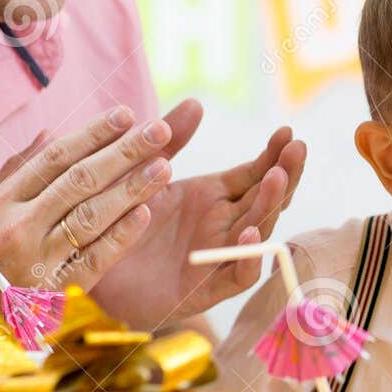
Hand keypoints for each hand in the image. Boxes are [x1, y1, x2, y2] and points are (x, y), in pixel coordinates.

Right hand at [0, 105, 178, 338]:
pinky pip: (93, 260)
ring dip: (131, 189)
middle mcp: (18, 226)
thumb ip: (19, 171)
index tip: (126, 114)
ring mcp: (36, 260)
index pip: (55, 158)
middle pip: (79, 180)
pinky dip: (120, 237)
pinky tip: (145, 214)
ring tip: (164, 167)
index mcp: (4, 201)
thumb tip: (51, 133)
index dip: (93, 134)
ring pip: (90, 216)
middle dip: (123, 152)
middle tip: (159, 130)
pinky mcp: (55, 292)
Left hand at [90, 99, 306, 329]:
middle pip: (265, 198)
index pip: (255, 173)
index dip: (273, 154)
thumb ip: (171, 142)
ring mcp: (218, 255)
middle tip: (297, 148)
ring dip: (270, 206)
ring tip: (277, 179)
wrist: (95, 272)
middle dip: (284, 173)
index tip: (286, 132)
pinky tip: (251, 234)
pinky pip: (236, 275)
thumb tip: (195, 102)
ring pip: (257, 230)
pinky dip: (248, 257)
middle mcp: (223, 224)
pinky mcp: (206, 288)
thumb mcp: (146, 175)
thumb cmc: (123, 222)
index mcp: (213, 197)